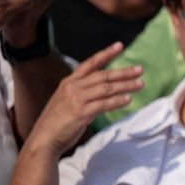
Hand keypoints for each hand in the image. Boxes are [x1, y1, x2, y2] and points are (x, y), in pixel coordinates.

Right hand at [24, 42, 142, 156]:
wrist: (44, 138)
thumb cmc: (57, 121)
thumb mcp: (67, 99)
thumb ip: (83, 92)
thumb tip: (105, 88)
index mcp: (69, 82)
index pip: (91, 63)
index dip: (106, 54)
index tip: (120, 46)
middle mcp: (73, 87)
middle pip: (103, 75)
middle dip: (123, 72)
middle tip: (140, 69)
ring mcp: (76, 99)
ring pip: (106, 88)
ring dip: (125, 86)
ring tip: (140, 84)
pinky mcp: (81, 113)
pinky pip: (104, 104)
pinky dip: (117, 101)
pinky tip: (128, 99)